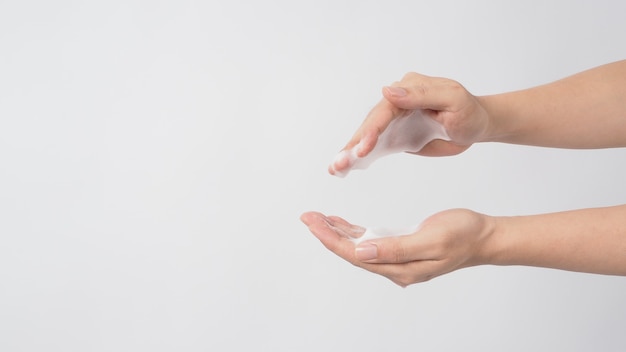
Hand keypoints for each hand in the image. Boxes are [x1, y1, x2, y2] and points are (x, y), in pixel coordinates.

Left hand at [300, 209, 494, 286]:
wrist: (484, 236)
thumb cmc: (462, 234)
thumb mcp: (431, 239)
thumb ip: (395, 248)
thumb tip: (361, 251)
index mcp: (400, 268)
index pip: (355, 255)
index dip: (331, 239)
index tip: (312, 222)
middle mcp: (395, 267)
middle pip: (352, 252)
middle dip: (327, 235)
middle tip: (307, 216)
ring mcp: (397, 259)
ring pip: (359, 247)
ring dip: (337, 233)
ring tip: (317, 218)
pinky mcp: (401, 248)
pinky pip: (370, 241)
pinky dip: (353, 231)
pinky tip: (341, 223)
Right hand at [329, 73, 491, 174]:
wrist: (478, 126)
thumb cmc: (470, 112)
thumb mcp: (453, 100)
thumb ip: (422, 95)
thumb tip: (388, 91)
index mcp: (409, 88)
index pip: (385, 110)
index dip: (372, 129)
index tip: (362, 148)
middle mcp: (396, 101)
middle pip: (371, 123)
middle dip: (354, 144)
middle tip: (339, 163)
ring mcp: (394, 119)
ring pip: (368, 135)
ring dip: (350, 152)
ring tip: (335, 168)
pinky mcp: (396, 135)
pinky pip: (375, 145)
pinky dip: (359, 157)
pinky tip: (343, 168)